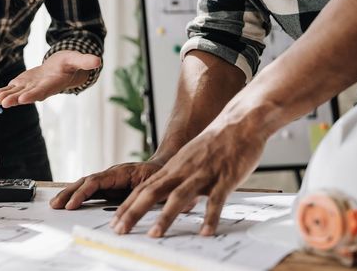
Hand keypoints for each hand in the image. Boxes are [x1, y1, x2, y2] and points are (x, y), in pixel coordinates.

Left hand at [0, 51, 100, 107]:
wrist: (61, 68)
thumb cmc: (70, 64)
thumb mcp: (77, 59)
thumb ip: (85, 61)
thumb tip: (98, 60)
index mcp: (52, 84)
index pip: (43, 91)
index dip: (34, 94)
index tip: (24, 98)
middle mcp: (40, 88)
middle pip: (27, 95)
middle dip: (16, 99)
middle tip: (5, 103)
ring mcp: (31, 87)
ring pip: (18, 93)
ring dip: (8, 97)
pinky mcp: (24, 84)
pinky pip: (13, 89)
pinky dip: (5, 91)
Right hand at [50, 161, 163, 209]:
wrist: (162, 166)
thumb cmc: (159, 175)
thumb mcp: (154, 185)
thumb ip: (143, 196)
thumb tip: (135, 209)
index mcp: (120, 173)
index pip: (95, 182)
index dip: (82, 194)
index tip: (72, 205)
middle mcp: (110, 175)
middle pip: (84, 182)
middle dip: (68, 193)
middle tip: (55, 205)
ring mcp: (107, 180)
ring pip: (84, 185)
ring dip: (69, 194)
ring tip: (56, 204)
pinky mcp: (108, 187)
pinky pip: (90, 190)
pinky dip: (78, 196)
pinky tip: (69, 204)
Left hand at [109, 122, 265, 237]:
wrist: (240, 122)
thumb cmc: (215, 143)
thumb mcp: (188, 158)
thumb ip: (176, 176)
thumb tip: (164, 194)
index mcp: (173, 168)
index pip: (143, 189)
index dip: (127, 206)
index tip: (115, 222)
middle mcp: (183, 171)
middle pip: (152, 192)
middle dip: (134, 212)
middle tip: (120, 230)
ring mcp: (202, 174)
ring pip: (178, 197)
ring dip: (165, 216)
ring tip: (154, 234)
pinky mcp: (224, 178)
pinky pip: (216, 200)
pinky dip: (210, 216)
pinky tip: (205, 231)